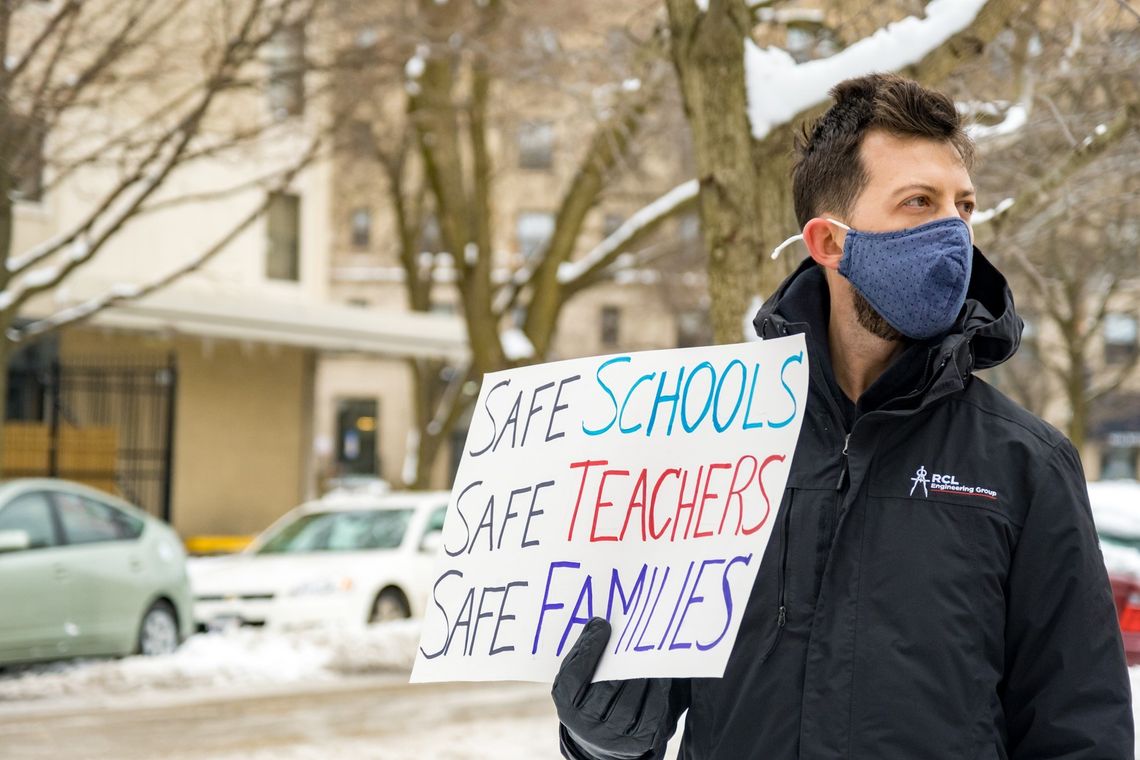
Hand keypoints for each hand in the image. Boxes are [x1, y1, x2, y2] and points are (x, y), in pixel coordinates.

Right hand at [552, 617, 673, 759]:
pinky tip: (660, 674)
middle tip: (634, 633)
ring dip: (642, 673)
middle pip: (607, 685)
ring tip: (650, 650)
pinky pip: (650, 711)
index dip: (590, 647)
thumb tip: (598, 624)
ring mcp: (612, 735)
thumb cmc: (586, 696)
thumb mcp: (575, 679)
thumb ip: (583, 653)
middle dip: (621, 657)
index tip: (603, 625)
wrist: (599, 738)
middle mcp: (585, 723)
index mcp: (566, 703)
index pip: (576, 673)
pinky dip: (657, 690)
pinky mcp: (637, 740)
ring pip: (630, 699)